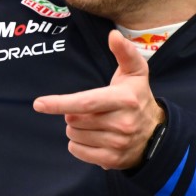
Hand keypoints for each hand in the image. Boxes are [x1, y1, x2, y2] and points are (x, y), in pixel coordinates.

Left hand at [33, 30, 164, 169]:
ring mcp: (118, 143)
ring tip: (94, 124)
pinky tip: (93, 137)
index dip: (60, 102)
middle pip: (73, 119)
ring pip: (73, 135)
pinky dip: (78, 144)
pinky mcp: (112, 160)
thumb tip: (113, 35)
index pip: (85, 102)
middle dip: (72, 113)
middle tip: (88, 110)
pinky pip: (77, 151)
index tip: (39, 104)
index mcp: (124, 99)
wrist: (156, 134)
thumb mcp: (135, 73)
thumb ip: (124, 52)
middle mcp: (122, 122)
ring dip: (76, 128)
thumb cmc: (137, 98)